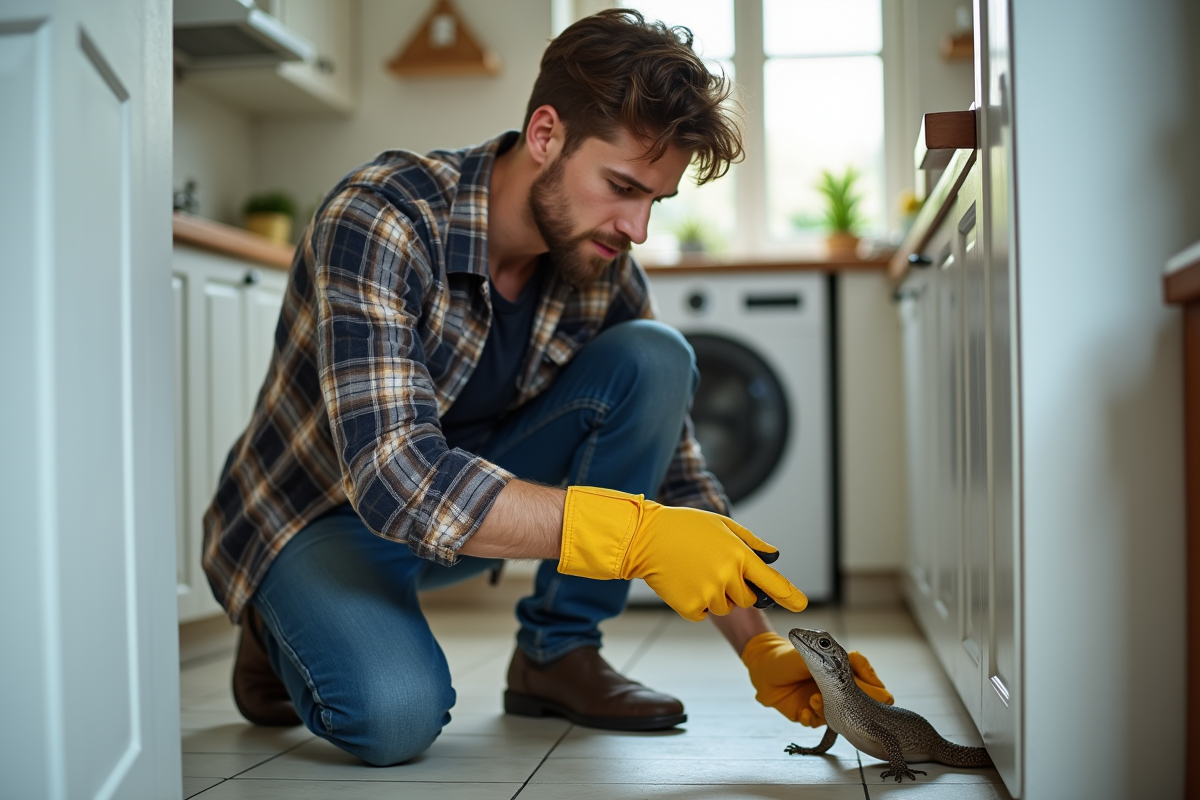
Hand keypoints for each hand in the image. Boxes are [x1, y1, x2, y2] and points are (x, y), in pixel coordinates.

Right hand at [556, 486, 806, 620]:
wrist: (645, 538)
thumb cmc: (684, 527)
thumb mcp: (721, 524)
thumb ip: (751, 543)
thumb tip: (773, 557)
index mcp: (738, 555)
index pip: (771, 582)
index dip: (789, 595)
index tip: (801, 605)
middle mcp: (727, 577)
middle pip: (745, 599)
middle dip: (735, 588)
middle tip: (712, 567)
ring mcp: (708, 594)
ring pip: (723, 607)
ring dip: (714, 595)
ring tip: (694, 571)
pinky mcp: (690, 607)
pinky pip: (702, 613)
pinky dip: (694, 602)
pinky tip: (683, 581)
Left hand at [740, 632, 893, 726]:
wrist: (761, 666)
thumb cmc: (789, 656)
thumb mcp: (815, 656)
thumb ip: (833, 666)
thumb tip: (860, 670)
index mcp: (843, 674)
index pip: (875, 689)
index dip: (877, 694)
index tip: (873, 695)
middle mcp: (836, 690)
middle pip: (859, 708)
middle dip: (850, 707)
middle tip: (838, 699)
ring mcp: (823, 704)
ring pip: (836, 718)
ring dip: (825, 712)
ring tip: (813, 700)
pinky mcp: (807, 714)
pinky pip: (815, 724)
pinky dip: (810, 718)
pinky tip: (803, 711)